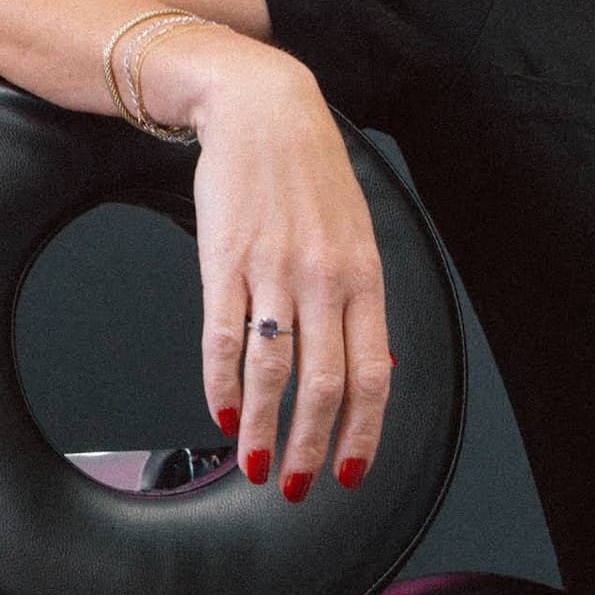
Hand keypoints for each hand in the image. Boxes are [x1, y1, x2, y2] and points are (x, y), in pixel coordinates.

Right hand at [187, 55, 391, 501]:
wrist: (261, 107)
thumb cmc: (309, 173)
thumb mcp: (354, 233)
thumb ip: (360, 301)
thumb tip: (373, 366)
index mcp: (364, 277)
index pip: (372, 373)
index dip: (362, 431)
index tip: (349, 472)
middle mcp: (324, 279)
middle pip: (324, 384)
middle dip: (312, 447)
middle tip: (298, 487)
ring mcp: (272, 270)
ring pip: (272, 371)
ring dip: (265, 429)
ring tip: (255, 465)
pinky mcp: (224, 260)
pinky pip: (222, 337)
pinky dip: (220, 384)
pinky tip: (221, 412)